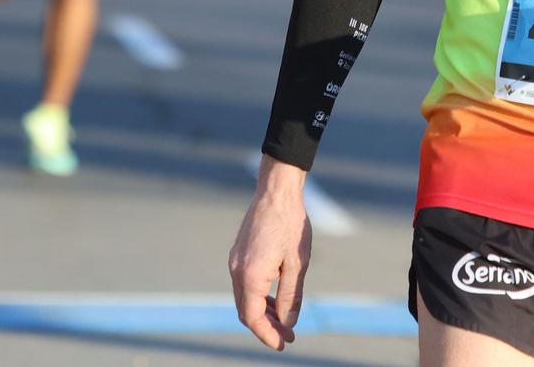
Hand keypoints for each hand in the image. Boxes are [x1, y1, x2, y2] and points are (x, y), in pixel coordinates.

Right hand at [229, 157, 311, 349]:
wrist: (276, 191)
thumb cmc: (291, 223)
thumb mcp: (298, 263)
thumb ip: (292, 296)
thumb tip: (287, 323)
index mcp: (251, 275)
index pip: (253, 317)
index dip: (267, 334)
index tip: (283, 343)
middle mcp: (237, 270)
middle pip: (246, 311)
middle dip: (266, 327)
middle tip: (288, 336)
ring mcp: (235, 261)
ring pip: (245, 298)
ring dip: (263, 312)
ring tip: (284, 322)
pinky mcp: (238, 254)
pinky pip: (245, 285)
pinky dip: (258, 297)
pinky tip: (276, 300)